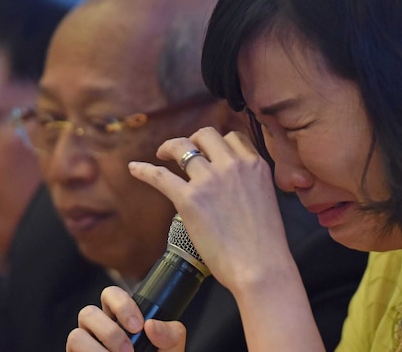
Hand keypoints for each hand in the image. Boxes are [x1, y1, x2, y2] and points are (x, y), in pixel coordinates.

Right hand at [66, 286, 185, 351]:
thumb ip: (170, 334)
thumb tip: (151, 325)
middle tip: (129, 350)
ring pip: (77, 335)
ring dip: (99, 350)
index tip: (138, 326)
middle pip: (88, 312)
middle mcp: (98, 330)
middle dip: (110, 331)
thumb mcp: (170, 349)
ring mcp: (85, 346)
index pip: (111, 295)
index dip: (122, 305)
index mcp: (119, 319)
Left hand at [128, 127, 294, 293]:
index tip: (209, 151)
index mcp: (255, 165)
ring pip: (182, 147)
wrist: (261, 266)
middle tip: (185, 152)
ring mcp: (210, 180)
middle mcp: (233, 165)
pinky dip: (144, 170)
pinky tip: (134, 168)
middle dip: (193, 140)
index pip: (232, 137)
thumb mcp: (267, 199)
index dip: (218, 143)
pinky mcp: (189, 199)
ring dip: (169, 148)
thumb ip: (250, 183)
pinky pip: (160, 176)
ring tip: (162, 154)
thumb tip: (232, 186)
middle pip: (206, 135)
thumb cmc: (266, 244)